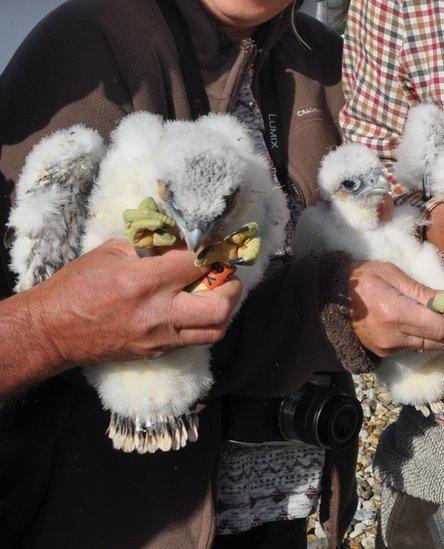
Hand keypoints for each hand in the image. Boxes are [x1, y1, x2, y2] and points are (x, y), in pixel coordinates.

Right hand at [27, 240, 242, 364]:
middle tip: (225, 273)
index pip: (196, 264)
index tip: (215, 245)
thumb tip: (182, 239)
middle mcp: (157, 313)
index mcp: (143, 282)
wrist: (51, 331)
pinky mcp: (157, 352)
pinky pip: (196, 339)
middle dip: (232, 286)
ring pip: (215, 329)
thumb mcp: (110, 252)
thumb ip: (150, 246)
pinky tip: (197, 307)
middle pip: (219, 305)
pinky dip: (205, 322)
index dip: (212, 251)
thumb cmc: (76, 286)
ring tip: (217, 292)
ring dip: (224, 308)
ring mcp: (159, 338)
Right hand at [347, 261, 443, 356]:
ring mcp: (388, 348)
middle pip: (440, 341)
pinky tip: (408, 321)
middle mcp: (394, 336)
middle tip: (442, 308)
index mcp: (396, 312)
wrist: (329, 299)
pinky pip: (413, 347)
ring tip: (424, 314)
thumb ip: (422, 290)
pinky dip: (418, 336)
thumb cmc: (362, 278)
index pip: (441, 327)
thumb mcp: (392, 274)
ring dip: (434, 332)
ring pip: (429, 346)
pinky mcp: (384, 353)